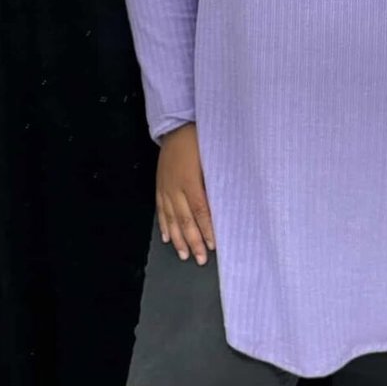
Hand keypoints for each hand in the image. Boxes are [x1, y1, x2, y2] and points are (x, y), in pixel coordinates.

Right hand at [156, 122, 214, 264]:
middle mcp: (175, 187)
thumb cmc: (198, 140)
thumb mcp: (212, 159)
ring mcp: (165, 188)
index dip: (206, 229)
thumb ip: (217, 181)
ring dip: (178, 239)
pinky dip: (164, 225)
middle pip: (185, 220)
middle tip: (200, 259)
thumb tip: (227, 203)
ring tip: (184, 254)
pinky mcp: (160, 186)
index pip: (200, 211)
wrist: (176, 126)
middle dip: (193, 241)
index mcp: (190, 180)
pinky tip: (166, 237)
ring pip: (171, 219)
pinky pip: (161, 210)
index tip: (213, 244)